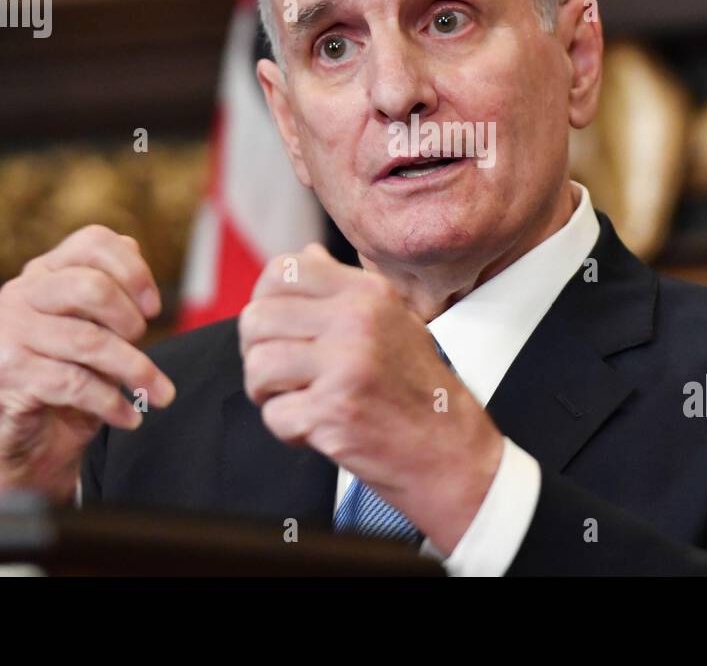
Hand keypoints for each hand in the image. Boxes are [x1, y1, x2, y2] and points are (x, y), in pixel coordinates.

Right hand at [0, 225, 175, 503]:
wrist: (28, 437)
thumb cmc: (70, 373)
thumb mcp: (97, 328)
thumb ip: (112, 288)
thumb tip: (133, 247)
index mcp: (45, 272)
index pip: (92, 242)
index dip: (133, 271)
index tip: (153, 308)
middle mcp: (21, 294)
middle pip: (91, 287)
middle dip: (130, 320)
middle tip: (143, 345)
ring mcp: (8, 332)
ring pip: (88, 341)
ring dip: (135, 370)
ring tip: (160, 393)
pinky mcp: (7, 374)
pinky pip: (74, 383)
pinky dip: (112, 403)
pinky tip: (130, 416)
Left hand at [238, 243, 505, 553]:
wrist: (451, 451)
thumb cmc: (420, 389)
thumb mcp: (394, 320)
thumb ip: (345, 289)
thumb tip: (305, 254)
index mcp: (368, 293)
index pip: (282, 271)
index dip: (263, 300)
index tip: (275, 327)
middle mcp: (356, 321)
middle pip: (258, 318)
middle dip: (256, 351)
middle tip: (279, 373)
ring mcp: (344, 366)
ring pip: (258, 365)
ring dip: (266, 392)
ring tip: (295, 400)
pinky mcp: (333, 413)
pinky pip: (273, 415)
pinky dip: (288, 429)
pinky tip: (316, 429)